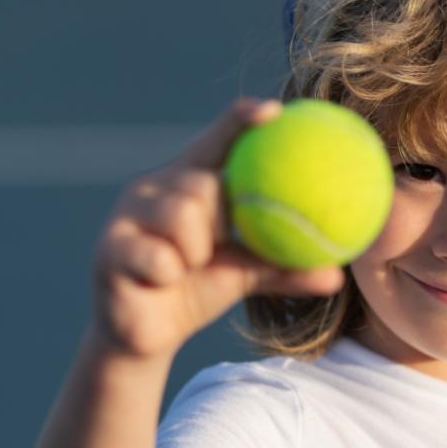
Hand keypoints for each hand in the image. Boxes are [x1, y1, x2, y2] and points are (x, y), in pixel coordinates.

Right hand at [91, 97, 345, 358]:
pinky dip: (168, 273)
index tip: (274, 111)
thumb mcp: (247, 276)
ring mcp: (127, 214)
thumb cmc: (198, 289)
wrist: (147, 335)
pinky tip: (161, 280)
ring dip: (195, 251)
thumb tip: (338, 276)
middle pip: (202, 183)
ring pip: (181, 216)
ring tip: (187, 266)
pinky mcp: (109, 247)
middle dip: (219, 218)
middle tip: (218, 243)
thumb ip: (284, 267)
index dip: (240, 122)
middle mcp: (155, 188)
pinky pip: (157, 256)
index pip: (217, 143)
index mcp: (190, 182)